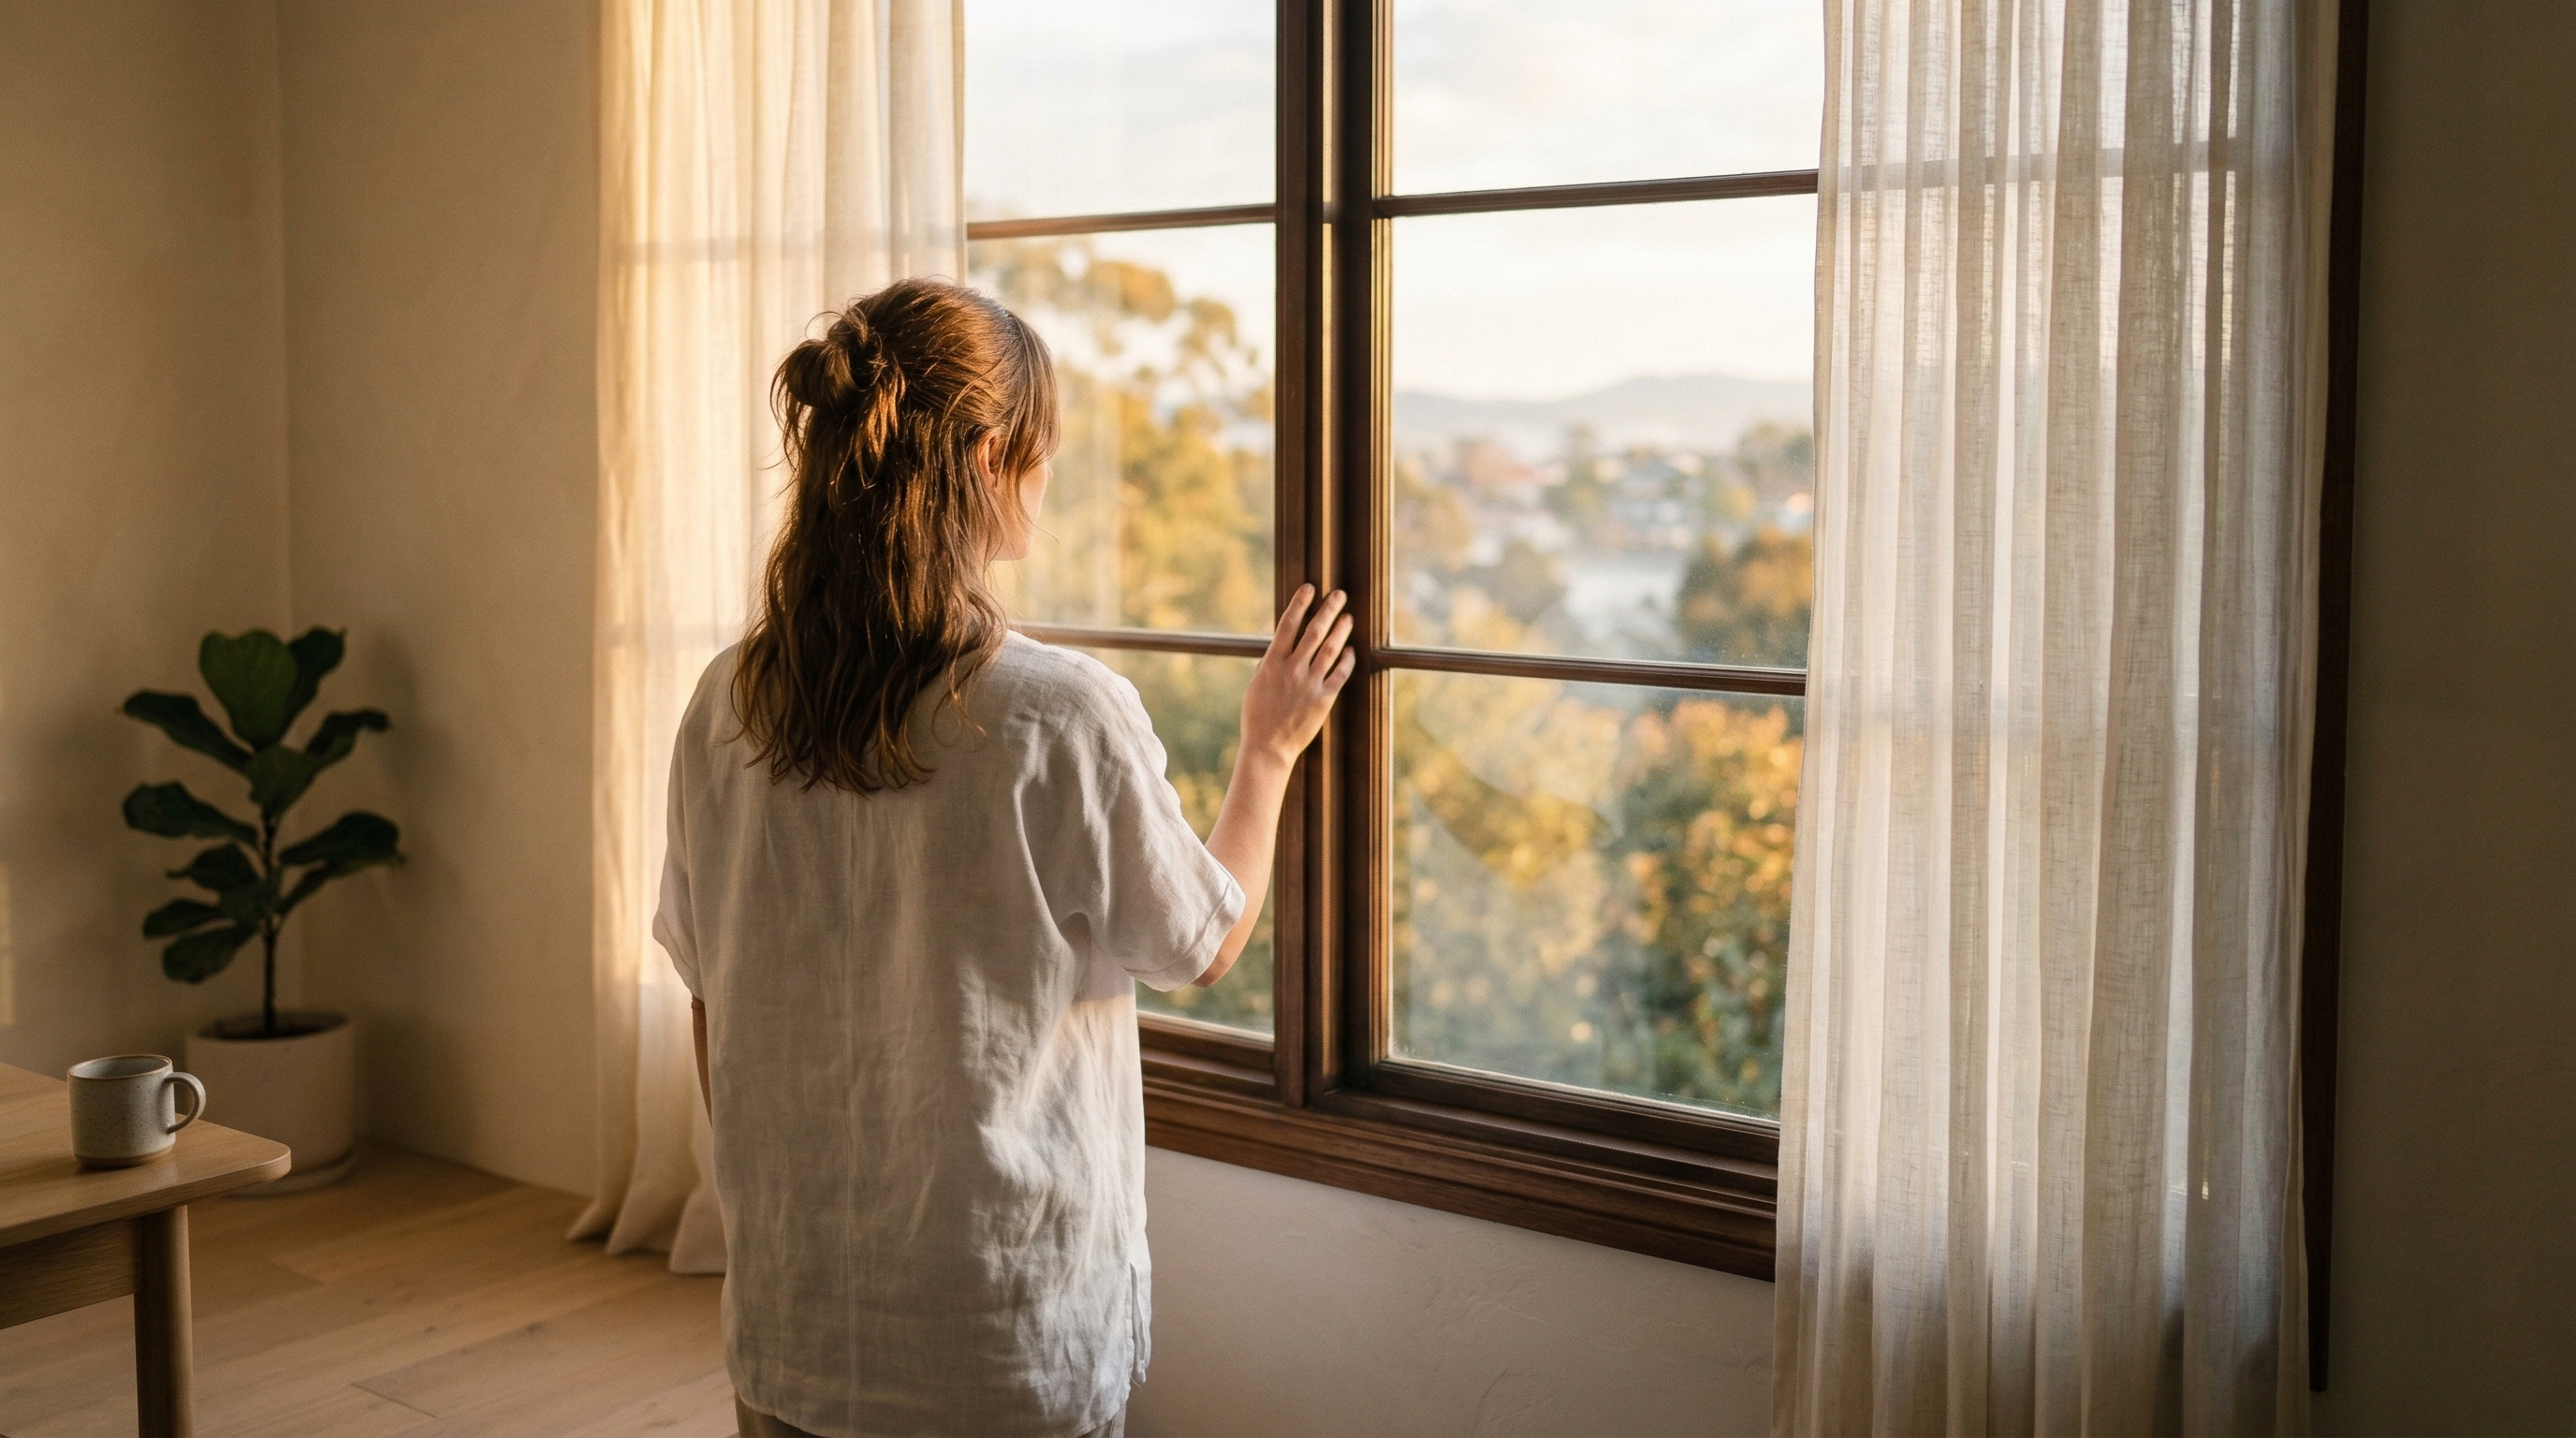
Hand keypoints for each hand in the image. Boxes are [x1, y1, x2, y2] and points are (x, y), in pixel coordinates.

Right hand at [1240, 584, 1354, 768]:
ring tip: (1348, 617)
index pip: (1288, 625)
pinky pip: (1339, 675)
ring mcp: (1309, 684)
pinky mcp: (1322, 700)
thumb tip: (1279, 646)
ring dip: (1340, 631)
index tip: (1309, 588)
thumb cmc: (1257, 717)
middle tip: (1339, 594)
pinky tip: (1351, 650)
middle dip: (1328, 610)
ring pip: (1330, 649)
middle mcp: (1292, 670)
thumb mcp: (1256, 685)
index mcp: (1272, 663)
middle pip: (1314, 632)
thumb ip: (1270, 664)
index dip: (1299, 604)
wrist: (1267, 747)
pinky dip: (1346, 660)